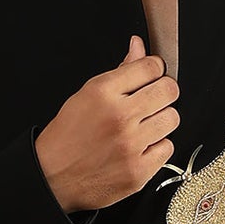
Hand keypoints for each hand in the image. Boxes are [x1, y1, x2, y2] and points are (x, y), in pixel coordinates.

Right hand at [36, 40, 178, 212]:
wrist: (52, 176)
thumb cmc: (68, 136)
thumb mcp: (87, 94)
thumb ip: (120, 71)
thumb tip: (139, 46)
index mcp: (103, 92)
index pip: (151, 66)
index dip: (155, 69)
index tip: (152, 75)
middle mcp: (119, 117)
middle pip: (169, 90)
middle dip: (163, 92)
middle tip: (151, 100)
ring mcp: (131, 145)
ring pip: (172, 119)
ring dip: (161, 120)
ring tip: (143, 126)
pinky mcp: (139, 171)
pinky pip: (168, 148)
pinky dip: (156, 147)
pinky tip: (139, 147)